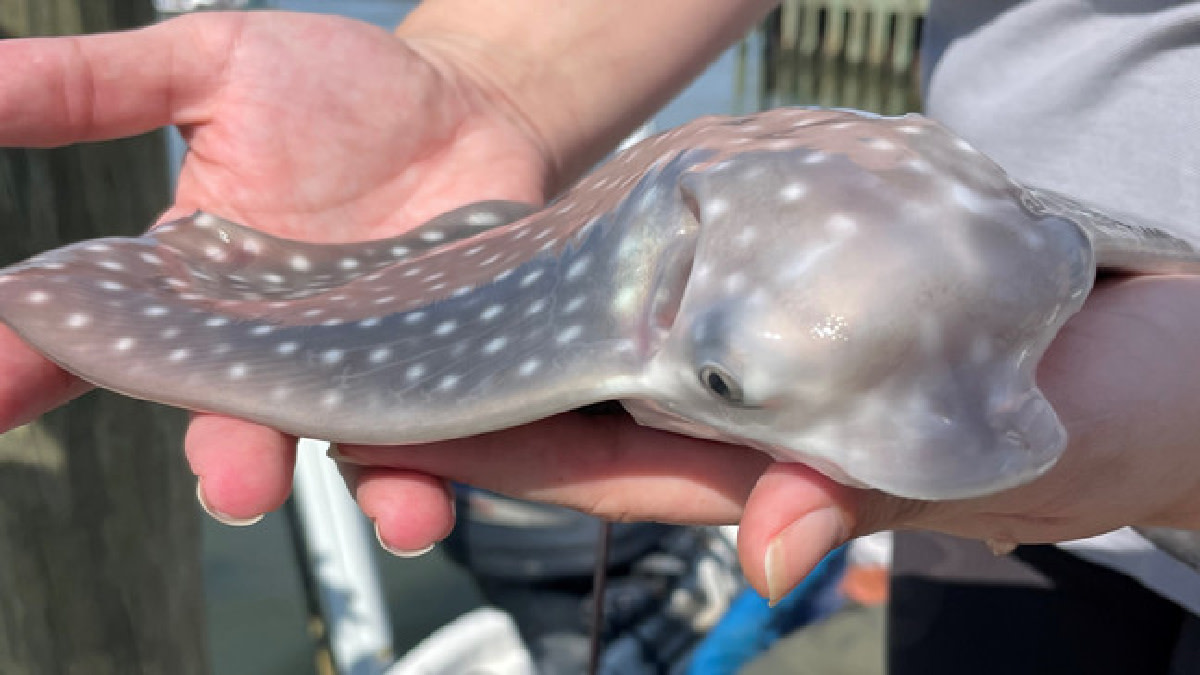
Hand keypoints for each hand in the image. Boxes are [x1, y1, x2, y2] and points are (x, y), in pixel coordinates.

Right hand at [0, 11, 551, 523]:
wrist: (473, 104)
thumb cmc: (341, 89)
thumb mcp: (214, 65)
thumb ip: (96, 87)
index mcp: (194, 279)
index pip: (96, 334)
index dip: (28, 368)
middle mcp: (268, 342)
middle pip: (231, 416)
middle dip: (230, 457)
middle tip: (235, 483)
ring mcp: (357, 365)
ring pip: (340, 448)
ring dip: (356, 487)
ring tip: (381, 512)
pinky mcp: (439, 373)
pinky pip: (435, 441)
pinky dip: (432, 474)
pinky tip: (433, 497)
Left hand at [336, 274, 1199, 600]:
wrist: (1150, 341)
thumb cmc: (1085, 403)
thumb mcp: (988, 456)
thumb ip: (872, 493)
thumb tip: (777, 558)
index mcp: (773, 462)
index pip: (606, 464)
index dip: (496, 454)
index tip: (391, 433)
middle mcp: (748, 415)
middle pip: (581, 412)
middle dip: (471, 404)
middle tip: (348, 370)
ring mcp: (762, 358)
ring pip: (616, 352)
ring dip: (519, 340)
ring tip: (408, 311)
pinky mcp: (785, 300)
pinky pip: (677, 291)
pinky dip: (608, 277)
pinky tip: (540, 249)